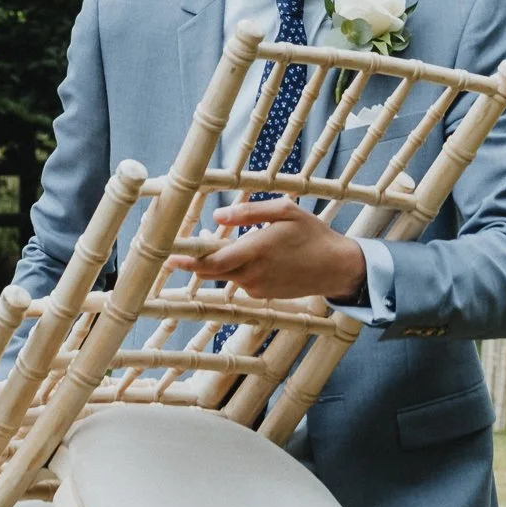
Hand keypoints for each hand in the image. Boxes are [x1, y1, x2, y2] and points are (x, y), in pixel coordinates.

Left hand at [165, 198, 368, 302]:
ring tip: (238, 242)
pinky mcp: (263, 295)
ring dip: (223, 262)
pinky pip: (242, 281)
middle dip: (196, 261)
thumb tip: (218, 216)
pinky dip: (240, 269)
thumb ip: (249, 213)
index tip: (169, 257)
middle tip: (183, 249)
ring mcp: (257, 287)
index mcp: (255, 250)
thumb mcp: (285, 211)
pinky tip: (258, 256)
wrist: (336, 267)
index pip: (211, 262)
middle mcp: (252, 273)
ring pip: (227, 275)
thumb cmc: (312, 234)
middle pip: (211, 272)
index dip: (188, 260)